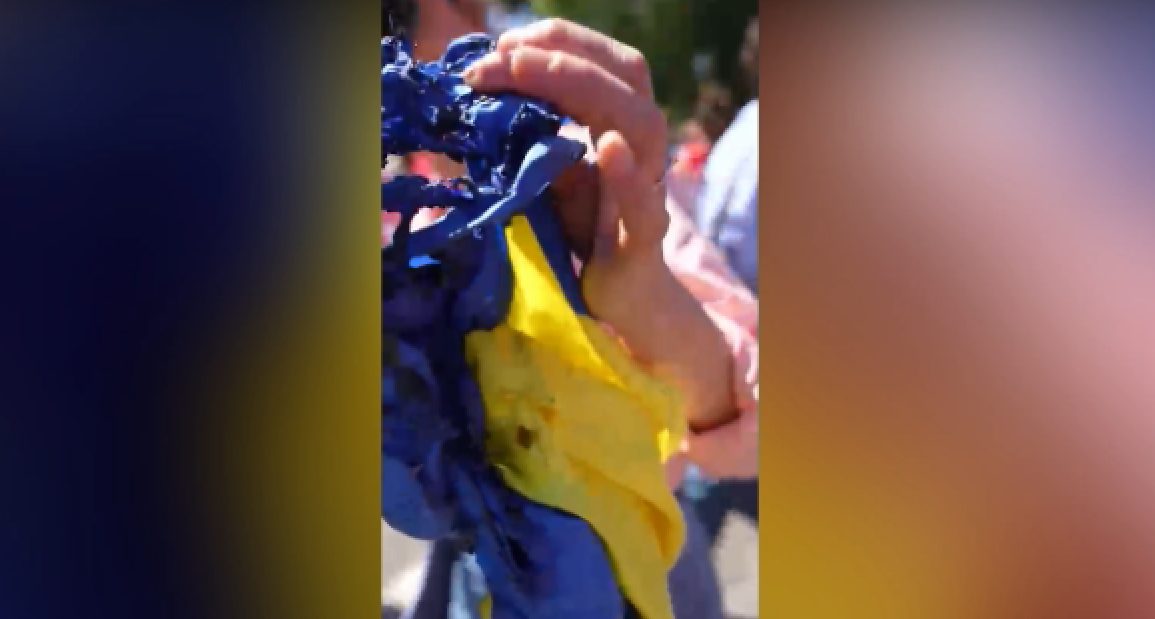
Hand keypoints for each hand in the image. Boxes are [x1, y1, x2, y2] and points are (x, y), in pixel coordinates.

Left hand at [465, 19, 736, 430]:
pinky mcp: (643, 241)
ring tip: (529, 74)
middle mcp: (640, 150)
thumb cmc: (582, 234)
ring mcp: (646, 192)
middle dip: (562, 55)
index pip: (602, 63)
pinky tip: (610, 148)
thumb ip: (528, 139)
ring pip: (642, 123)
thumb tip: (479, 98)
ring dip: (585, 88)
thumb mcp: (548, 177)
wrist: (620, 302)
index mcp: (618, 127)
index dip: (558, 44)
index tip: (503, 45)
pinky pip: (644, 205)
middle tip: (503, 55)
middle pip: (627, 76)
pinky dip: (627, 174)